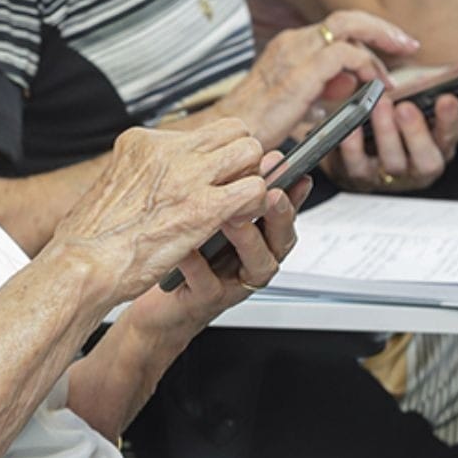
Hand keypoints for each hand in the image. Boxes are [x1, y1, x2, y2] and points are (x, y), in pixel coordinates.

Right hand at [47, 119, 267, 305]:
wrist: (81, 264)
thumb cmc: (91, 239)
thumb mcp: (113, 185)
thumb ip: (142, 174)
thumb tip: (159, 181)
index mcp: (142, 143)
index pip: (200, 131)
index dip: (214, 153)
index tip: (214, 173)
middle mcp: (168, 151)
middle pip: (233, 130)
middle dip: (240, 157)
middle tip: (234, 185)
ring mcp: (188, 176)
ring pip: (250, 152)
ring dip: (251, 177)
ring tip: (239, 203)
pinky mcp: (203, 207)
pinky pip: (253, 190)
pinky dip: (254, 204)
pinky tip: (240, 220)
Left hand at [123, 174, 312, 335]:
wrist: (161, 299)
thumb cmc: (192, 252)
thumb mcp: (217, 214)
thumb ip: (241, 190)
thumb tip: (268, 157)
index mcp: (261, 238)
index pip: (287, 214)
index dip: (295, 196)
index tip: (296, 176)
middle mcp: (254, 260)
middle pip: (281, 239)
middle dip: (278, 215)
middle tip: (268, 194)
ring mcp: (235, 282)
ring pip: (257, 264)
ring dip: (247, 238)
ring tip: (231, 217)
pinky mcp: (208, 300)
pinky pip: (209, 284)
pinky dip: (198, 265)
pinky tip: (188, 248)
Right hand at [215, 10, 415, 147]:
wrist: (230, 137)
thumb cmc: (258, 125)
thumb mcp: (298, 102)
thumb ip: (323, 89)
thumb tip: (348, 84)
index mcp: (291, 46)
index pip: (337, 26)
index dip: (370, 33)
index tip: (395, 48)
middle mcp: (292, 42)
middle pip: (346, 18)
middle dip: (382, 30)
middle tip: (408, 46)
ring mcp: (294, 54)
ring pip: (347, 28)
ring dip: (377, 48)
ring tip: (390, 77)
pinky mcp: (299, 74)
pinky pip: (343, 55)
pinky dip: (363, 66)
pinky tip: (371, 86)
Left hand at [323, 94, 457, 191]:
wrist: (361, 142)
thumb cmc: (396, 119)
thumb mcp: (420, 99)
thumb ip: (443, 83)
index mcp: (438, 146)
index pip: (450, 135)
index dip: (450, 119)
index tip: (447, 98)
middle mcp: (418, 166)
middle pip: (426, 160)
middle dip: (416, 133)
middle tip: (406, 107)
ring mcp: (390, 175)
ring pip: (393, 163)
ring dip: (386, 134)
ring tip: (378, 106)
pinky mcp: (360, 177)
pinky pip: (357, 166)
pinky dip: (353, 146)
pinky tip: (352, 124)